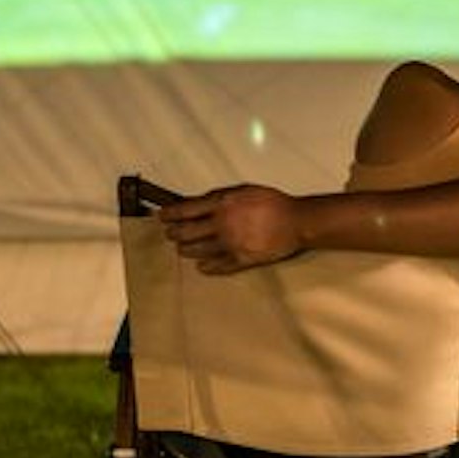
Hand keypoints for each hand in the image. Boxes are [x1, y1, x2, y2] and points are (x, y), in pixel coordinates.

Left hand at [159, 185, 301, 273]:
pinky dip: (206, 267)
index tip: (162, 217)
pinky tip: (201, 267)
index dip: (170, 214)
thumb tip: (198, 203)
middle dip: (174, 234)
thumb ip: (220, 197)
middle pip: (186, 232)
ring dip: (186, 250)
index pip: (185, 210)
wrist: (296, 221)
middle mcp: (221, 225)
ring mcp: (230, 244)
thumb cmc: (273, 201)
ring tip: (182, 250)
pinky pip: (218, 266)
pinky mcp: (241, 259)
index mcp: (222, 204)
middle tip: (170, 234)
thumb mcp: (244, 190)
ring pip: (197, 251)